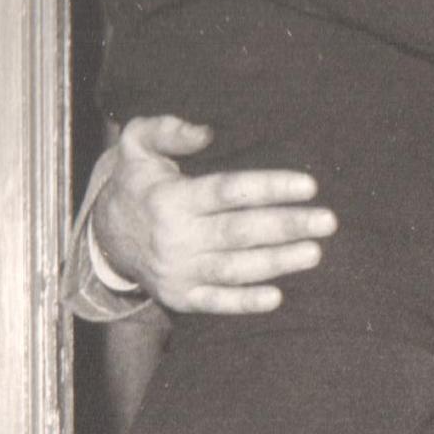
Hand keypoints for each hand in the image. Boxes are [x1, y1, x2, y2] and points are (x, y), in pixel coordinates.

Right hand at [94, 115, 336, 314]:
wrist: (106, 238)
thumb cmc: (136, 183)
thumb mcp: (136, 145)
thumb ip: (167, 130)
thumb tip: (206, 131)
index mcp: (172, 198)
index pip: (229, 191)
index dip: (270, 188)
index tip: (309, 186)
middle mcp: (176, 236)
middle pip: (240, 231)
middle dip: (287, 226)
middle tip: (327, 221)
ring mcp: (178, 270)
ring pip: (234, 269)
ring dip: (277, 263)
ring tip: (315, 253)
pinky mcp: (180, 297)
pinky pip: (216, 303)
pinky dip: (244, 303)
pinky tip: (277, 297)